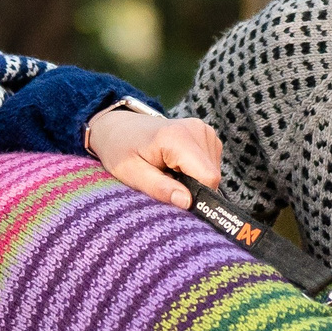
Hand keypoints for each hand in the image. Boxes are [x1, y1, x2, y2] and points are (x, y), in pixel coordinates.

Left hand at [86, 108, 223, 208]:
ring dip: (192, 179)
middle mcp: (197, 130)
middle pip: (211, 175)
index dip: (196, 196)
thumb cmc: (121, 151)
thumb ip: (159, 188)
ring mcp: (204, 130)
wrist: (119, 128)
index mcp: (177, 137)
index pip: (208, 177)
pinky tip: (175, 165)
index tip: (174, 198)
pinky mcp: (207, 134)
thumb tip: (187, 202)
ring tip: (167, 171)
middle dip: (191, 187)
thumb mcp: (131, 173)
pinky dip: (194, 171)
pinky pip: (210, 165)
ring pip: (212, 172)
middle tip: (164, 180)